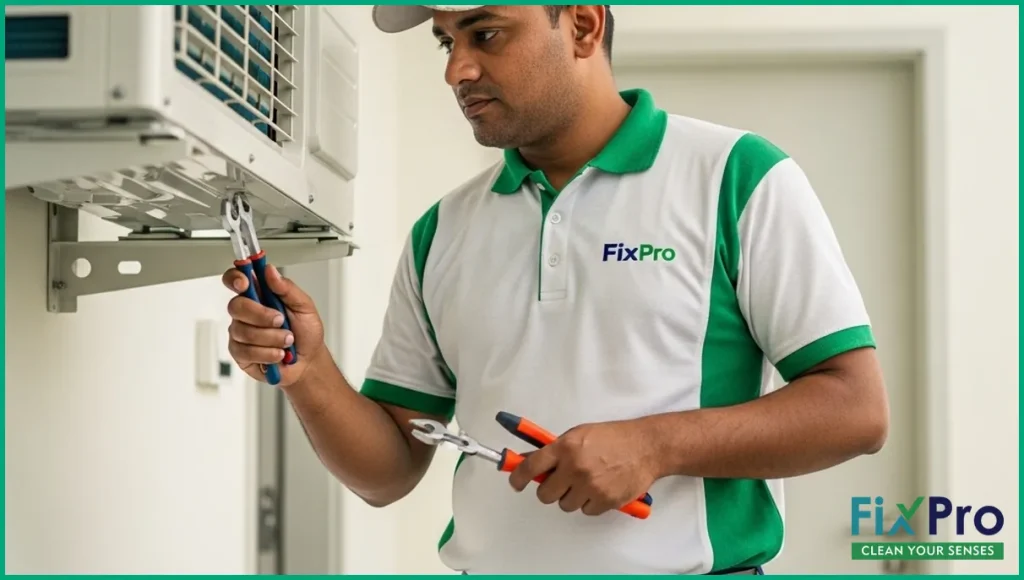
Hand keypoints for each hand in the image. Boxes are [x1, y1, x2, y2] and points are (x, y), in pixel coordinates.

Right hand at [223, 264, 324, 386]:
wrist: (309, 362)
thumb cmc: (306, 333)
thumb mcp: (304, 306)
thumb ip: (287, 288)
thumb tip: (270, 270)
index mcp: (259, 295)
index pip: (236, 279)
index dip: (234, 278)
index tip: (244, 283)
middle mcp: (246, 312)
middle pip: (236, 306)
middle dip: (262, 315)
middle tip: (281, 321)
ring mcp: (240, 332)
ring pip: (243, 331)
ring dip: (272, 338)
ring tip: (287, 341)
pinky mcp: (240, 353)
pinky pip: (246, 351)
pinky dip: (268, 353)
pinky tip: (278, 353)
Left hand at [508, 420, 659, 516]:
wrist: (646, 447)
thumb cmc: (614, 438)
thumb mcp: (579, 434)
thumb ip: (555, 449)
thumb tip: (529, 459)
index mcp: (565, 447)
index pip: (530, 467)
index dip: (518, 477)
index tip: (515, 483)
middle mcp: (575, 467)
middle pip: (544, 494)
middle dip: (549, 490)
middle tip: (559, 483)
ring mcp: (590, 486)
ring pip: (565, 505)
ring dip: (571, 497)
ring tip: (586, 482)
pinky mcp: (604, 501)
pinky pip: (585, 511)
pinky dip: (590, 503)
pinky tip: (600, 488)